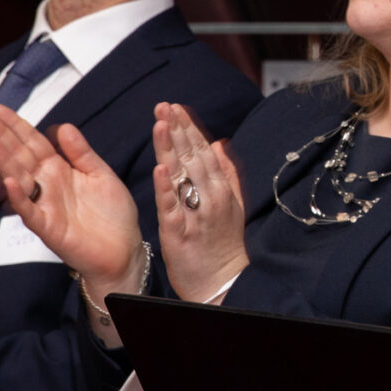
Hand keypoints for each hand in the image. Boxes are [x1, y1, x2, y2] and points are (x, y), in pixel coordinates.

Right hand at [0, 106, 141, 329]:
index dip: (16, 125)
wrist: (124, 251)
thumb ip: (81, 153)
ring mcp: (44, 205)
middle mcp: (47, 184)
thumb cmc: (113, 215)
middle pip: (20, 155)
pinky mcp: (48, 228)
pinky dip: (19, 197)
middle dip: (1, 136)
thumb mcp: (101, 174)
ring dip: (4, 161)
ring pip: (19, 179)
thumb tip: (61, 126)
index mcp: (59, 169)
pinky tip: (10, 181)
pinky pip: (29, 211)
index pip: (33, 142)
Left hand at [151, 102, 248, 301]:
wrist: (221, 284)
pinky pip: (172, 206)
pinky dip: (166, 187)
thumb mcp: (231, 205)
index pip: (203, 151)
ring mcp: (196, 214)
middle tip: (163, 105)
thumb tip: (219, 143)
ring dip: (170, 148)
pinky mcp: (180, 233)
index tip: (176, 106)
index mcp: (220, 189)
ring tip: (160, 124)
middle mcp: (210, 197)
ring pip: (181, 175)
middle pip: (192, 157)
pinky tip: (160, 168)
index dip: (189, 128)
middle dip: (178, 129)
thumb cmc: (223, 245)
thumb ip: (227, 173)